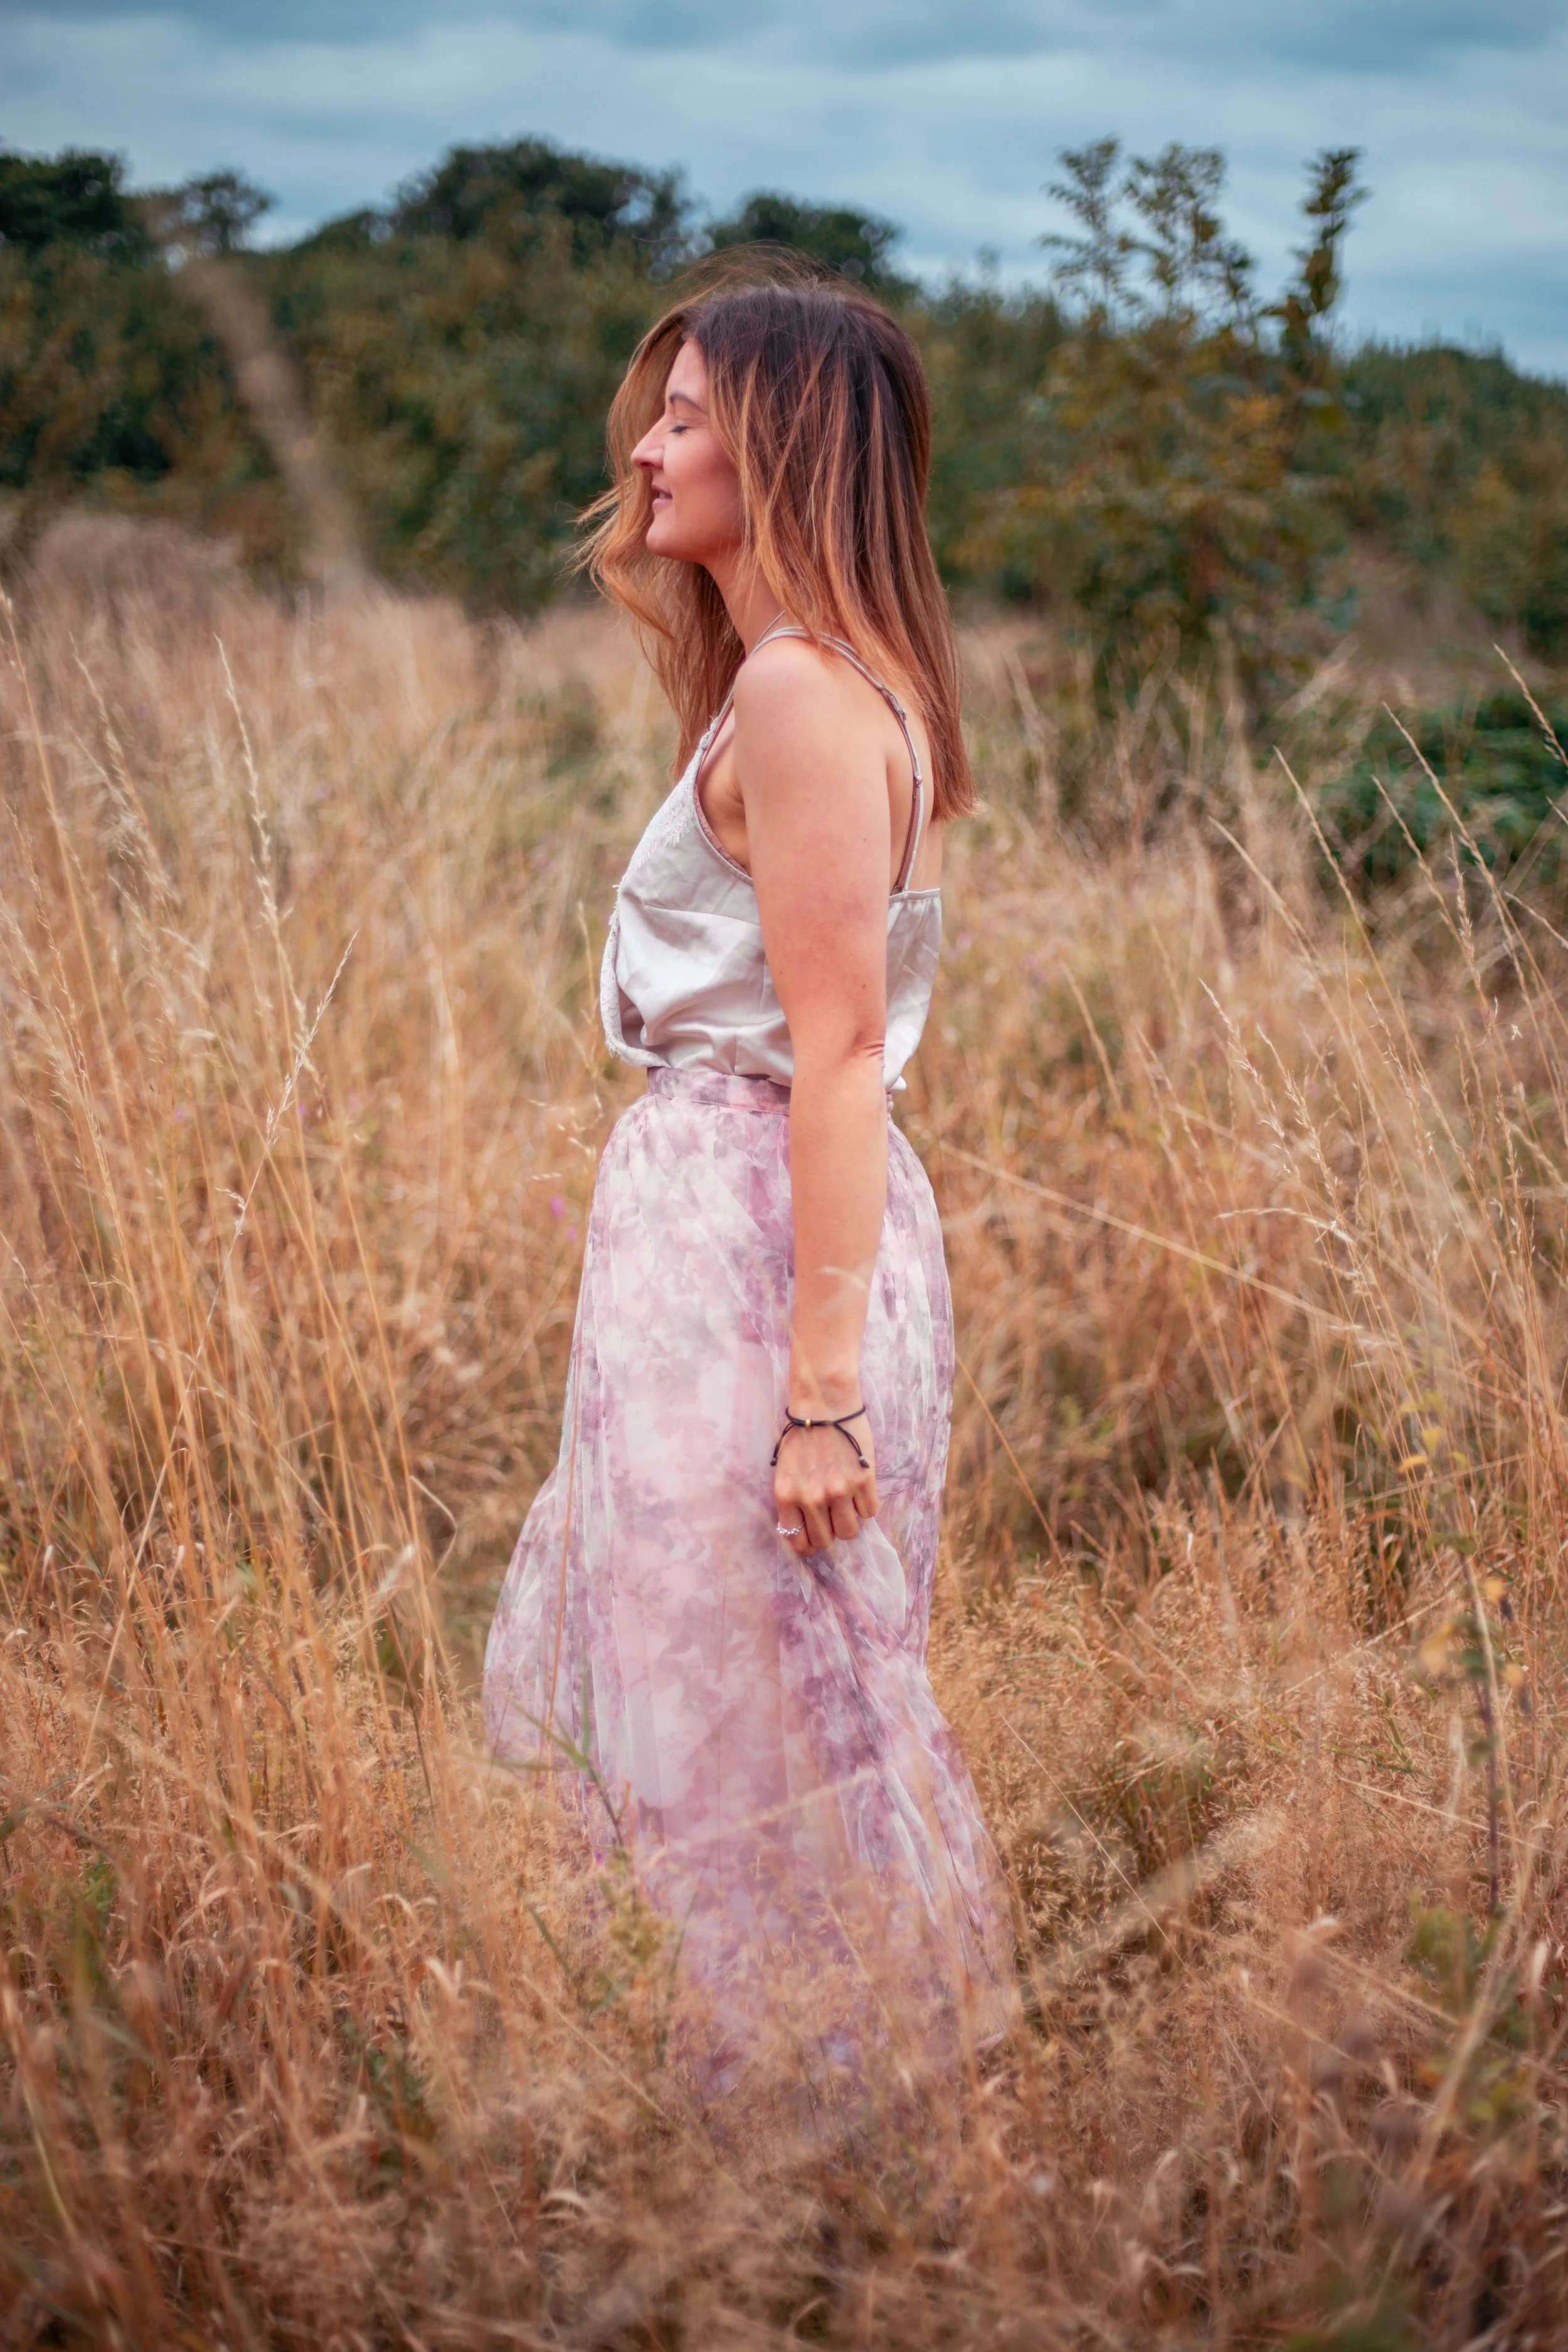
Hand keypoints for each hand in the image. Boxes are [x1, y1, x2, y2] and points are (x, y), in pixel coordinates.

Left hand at [774, 1411, 878, 1554]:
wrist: (823, 1401)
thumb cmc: (801, 1432)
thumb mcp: (784, 1469)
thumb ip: (793, 1500)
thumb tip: (805, 1527)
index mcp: (787, 1496)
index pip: (799, 1541)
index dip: (809, 1545)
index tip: (814, 1539)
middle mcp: (812, 1498)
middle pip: (826, 1540)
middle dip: (829, 1532)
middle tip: (832, 1516)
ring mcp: (839, 1491)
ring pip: (850, 1531)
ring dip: (849, 1520)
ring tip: (847, 1502)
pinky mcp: (863, 1480)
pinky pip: (870, 1511)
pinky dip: (866, 1504)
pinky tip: (860, 1488)